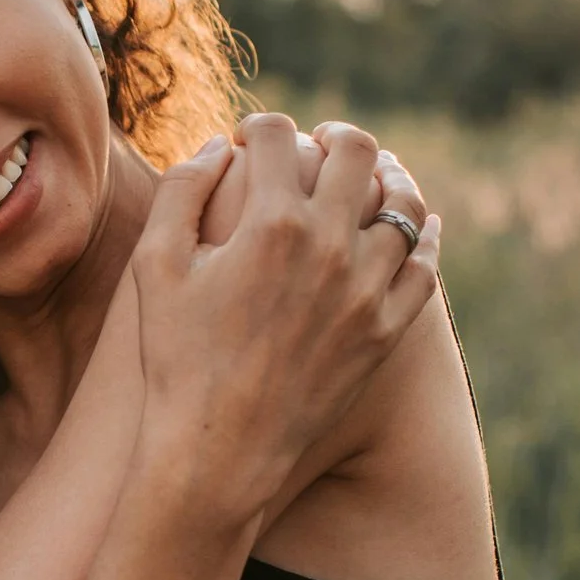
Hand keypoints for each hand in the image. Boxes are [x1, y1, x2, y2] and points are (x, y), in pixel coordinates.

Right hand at [129, 113, 440, 524]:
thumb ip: (180, 191)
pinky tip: (416, 227)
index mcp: (269, 223)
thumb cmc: (177, 359)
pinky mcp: (386, 331)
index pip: (277, 135)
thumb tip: (218, 148)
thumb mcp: (155, 268)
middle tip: (317, 145)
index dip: (257, 127)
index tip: (249, 142)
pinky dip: (424, 237)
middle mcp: (329, 247)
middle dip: (332, 136)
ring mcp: (366, 290)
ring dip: (387, 178)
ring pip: (404, 203)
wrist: (219, 451)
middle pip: (357, 151)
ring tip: (370, 178)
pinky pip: (424, 267)